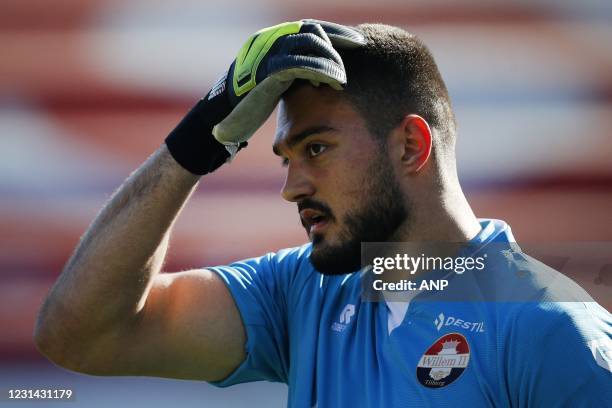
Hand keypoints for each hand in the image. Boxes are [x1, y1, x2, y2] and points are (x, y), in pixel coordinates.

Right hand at [165, 19, 364, 174]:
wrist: (221, 123)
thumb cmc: (248, 108)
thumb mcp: (274, 83)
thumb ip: (292, 73)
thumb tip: (319, 75)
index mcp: (269, 40)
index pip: (307, 27)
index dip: (334, 32)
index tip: (355, 42)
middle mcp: (267, 40)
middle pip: (312, 29)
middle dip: (339, 38)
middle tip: (358, 49)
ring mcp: (266, 53)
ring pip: (310, 43)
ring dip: (332, 59)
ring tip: (343, 78)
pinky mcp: (268, 71)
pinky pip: (302, 63)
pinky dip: (322, 72)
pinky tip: (334, 83)